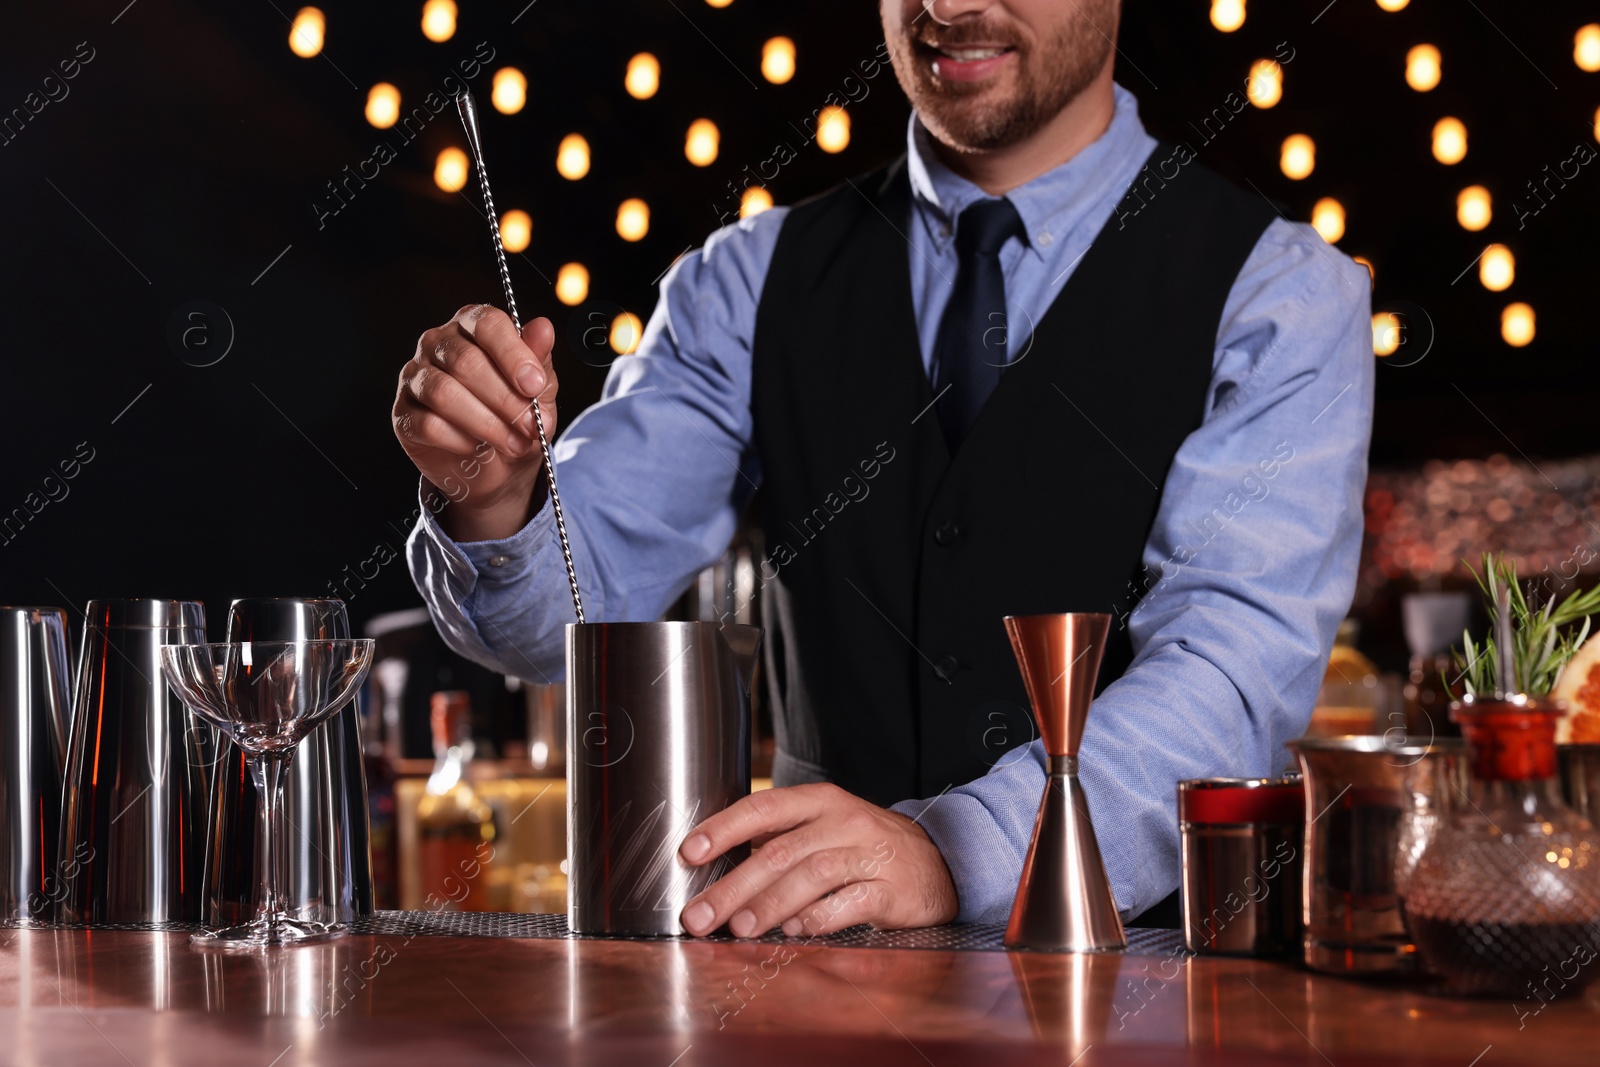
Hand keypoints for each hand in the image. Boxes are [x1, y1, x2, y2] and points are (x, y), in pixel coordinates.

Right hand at [392, 305, 558, 542]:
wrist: (498, 467)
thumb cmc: (515, 416)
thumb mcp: (538, 390)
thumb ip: (538, 358)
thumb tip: (543, 328)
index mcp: (471, 326)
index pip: (487, 324)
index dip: (514, 355)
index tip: (535, 386)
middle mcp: (437, 344)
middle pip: (465, 361)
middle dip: (505, 399)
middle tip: (531, 426)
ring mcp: (415, 377)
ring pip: (443, 393)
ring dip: (486, 423)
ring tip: (514, 443)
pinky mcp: (403, 414)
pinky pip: (427, 424)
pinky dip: (460, 440)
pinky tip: (477, 447)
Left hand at [678, 783, 958, 938]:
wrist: (938, 862)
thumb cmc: (865, 847)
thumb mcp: (824, 827)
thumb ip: (777, 840)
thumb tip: (715, 867)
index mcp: (820, 801)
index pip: (763, 808)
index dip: (723, 829)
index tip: (689, 852)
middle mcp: (844, 821)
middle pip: (780, 851)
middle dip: (733, 886)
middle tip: (699, 915)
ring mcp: (870, 854)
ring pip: (811, 875)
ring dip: (770, 905)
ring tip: (739, 928)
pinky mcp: (891, 889)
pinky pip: (848, 903)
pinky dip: (817, 919)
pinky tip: (794, 931)